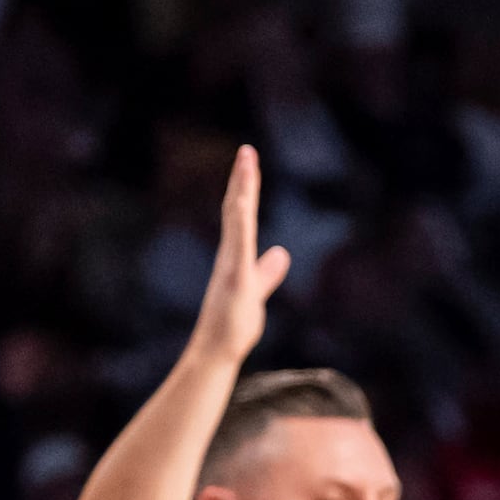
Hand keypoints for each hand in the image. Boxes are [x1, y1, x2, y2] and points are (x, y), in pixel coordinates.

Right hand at [190, 146, 293, 365]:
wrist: (218, 349)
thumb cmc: (234, 324)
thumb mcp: (258, 290)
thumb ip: (268, 271)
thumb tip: (281, 253)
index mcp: (236, 255)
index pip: (242, 216)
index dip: (246, 190)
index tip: (249, 164)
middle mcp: (230, 254)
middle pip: (236, 210)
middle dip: (242, 180)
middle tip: (247, 151)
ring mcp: (231, 263)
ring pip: (236, 220)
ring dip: (241, 191)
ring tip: (246, 163)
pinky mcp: (235, 277)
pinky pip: (238, 244)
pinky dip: (240, 222)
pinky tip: (242, 203)